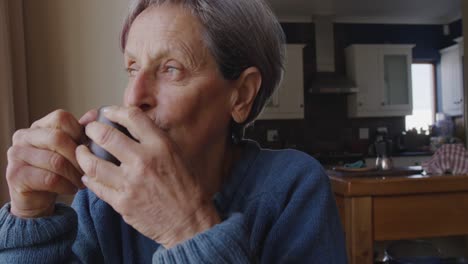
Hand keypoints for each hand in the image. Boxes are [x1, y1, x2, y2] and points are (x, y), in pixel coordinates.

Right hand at [6, 109, 96, 217]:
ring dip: (75, 174)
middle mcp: (23, 136)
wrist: (38, 198)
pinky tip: (70, 188)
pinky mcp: (16, 175)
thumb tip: (94, 114)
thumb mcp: (71, 149)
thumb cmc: (57, 171)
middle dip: (79, 156)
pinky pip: (50, 179)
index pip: (61, 118)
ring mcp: (16, 155)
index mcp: (38, 126)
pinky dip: (66, 185)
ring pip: (56, 161)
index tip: (88, 149)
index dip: (80, 133)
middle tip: (89, 169)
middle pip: (58, 138)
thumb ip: (80, 131)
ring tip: (82, 181)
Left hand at [76, 106, 219, 247]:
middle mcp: (144, 160)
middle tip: (90, 131)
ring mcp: (130, 183)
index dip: (114, 111)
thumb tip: (130, 129)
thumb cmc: (186, 189)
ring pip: (93, 163)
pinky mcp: (122, 202)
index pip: (132, 117)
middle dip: (92, 130)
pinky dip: (89, 179)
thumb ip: (154, 141)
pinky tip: (89, 176)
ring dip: (83, 155)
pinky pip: (96, 186)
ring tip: (82, 152)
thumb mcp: (176, 156)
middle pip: (106, 135)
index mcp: (161, 146)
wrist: (189, 222)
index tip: (107, 113)